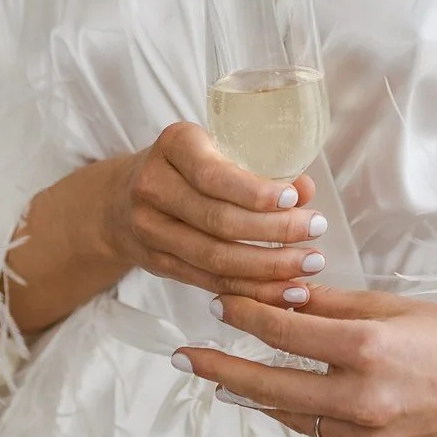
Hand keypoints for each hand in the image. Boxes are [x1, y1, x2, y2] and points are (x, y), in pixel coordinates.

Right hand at [101, 122, 328, 297]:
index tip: (294, 199)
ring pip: (214, 258)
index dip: (254, 192)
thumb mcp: (215, 149)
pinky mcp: (157, 264)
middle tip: (316, 230)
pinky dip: (251, 289)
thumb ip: (260, 165)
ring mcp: (150, 229)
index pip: (213, 175)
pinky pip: (209, 281)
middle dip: (274, 231)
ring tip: (310, 264)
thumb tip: (305, 190)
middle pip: (217, 220)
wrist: (119, 198)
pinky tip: (285, 290)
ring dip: (268, 267)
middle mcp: (153, 186)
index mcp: (173, 145)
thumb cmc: (185, 165)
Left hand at [176, 287, 436, 436]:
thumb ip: (335, 305)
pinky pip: (319, 429)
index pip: (287, 331)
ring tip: (217, 378)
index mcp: (368, 348)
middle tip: (187, 357)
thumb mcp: (393, 307)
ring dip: (251, 395)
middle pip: (271, 385)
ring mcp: (367, 431)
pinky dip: (293, 411)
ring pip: (290, 413)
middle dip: (223, 370)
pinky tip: (272, 398)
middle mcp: (363, 395)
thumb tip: (285, 295)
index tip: (219, 304)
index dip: (247, 316)